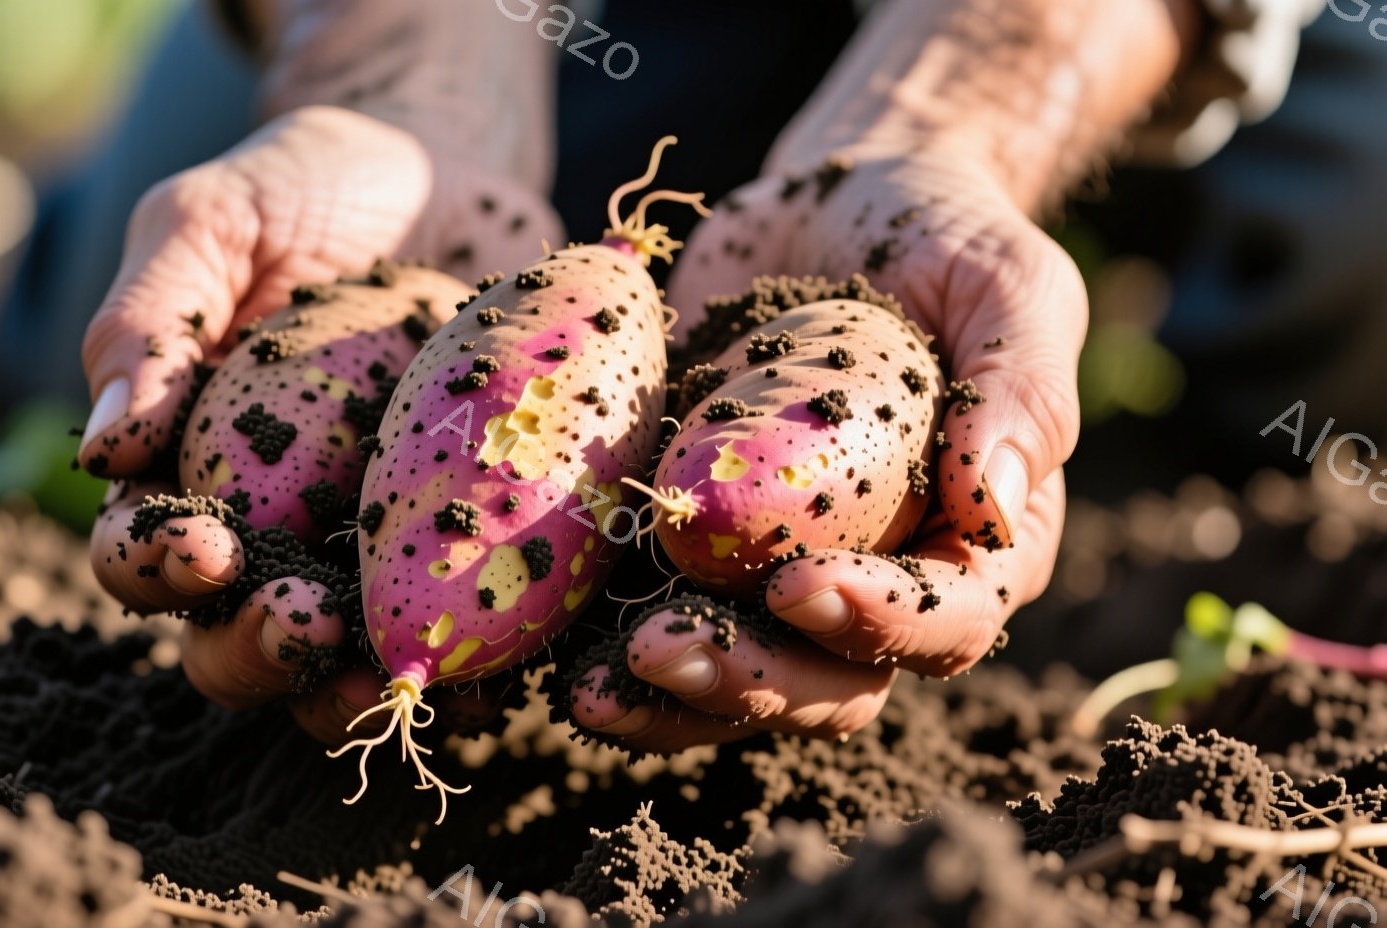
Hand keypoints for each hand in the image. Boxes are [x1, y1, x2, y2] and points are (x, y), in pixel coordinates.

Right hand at [81, 105, 561, 734]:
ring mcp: (373, 546)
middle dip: (261, 651)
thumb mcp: (208, 223)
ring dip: (365, 686)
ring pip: (347, 662)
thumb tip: (104, 449)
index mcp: (187, 472)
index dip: (156, 567)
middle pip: (234, 638)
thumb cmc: (302, 187)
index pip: (141, 551)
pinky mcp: (471, 539)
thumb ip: (150, 321)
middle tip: (309, 624)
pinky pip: (466, 624)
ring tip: (409, 676)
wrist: (440, 166)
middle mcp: (274, 530)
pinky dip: (480, 662)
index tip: (204, 548)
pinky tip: (501, 665)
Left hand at [567, 143, 1078, 750]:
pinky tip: (546, 651)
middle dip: (744, 680)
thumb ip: (1022, 387)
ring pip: (734, 679)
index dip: (876, 622)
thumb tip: (993, 503)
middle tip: (654, 651)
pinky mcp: (692, 550)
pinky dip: (599, 646)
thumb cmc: (941, 236)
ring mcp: (775, 576)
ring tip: (589, 688)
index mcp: (974, 544)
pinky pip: (652, 619)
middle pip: (828, 683)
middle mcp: (878, 582)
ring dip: (665, 695)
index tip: (797, 584)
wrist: (829, 201)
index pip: (944, 620)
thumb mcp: (1008, 284)